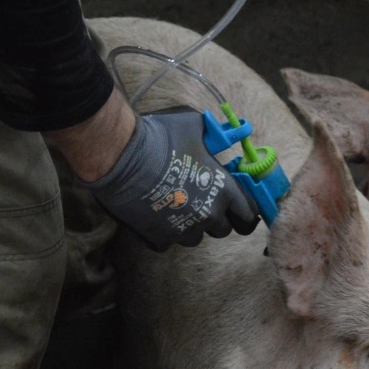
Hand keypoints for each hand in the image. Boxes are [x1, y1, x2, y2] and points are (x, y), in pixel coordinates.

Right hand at [80, 106, 260, 250]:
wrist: (119, 154)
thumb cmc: (159, 136)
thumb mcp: (194, 126)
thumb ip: (212, 136)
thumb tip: (217, 134)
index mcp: (223, 190)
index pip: (249, 215)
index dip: (245, 213)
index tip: (239, 211)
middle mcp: (208, 215)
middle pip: (222, 230)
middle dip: (214, 219)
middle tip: (200, 203)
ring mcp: (183, 230)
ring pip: (195, 238)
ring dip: (188, 226)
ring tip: (174, 206)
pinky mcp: (159, 238)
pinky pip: (167, 242)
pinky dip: (161, 231)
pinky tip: (152, 213)